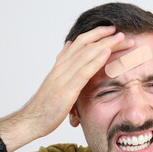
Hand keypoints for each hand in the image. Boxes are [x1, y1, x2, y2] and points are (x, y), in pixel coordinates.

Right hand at [14, 26, 133, 138]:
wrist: (30, 121)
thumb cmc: (44, 105)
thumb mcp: (55, 83)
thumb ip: (63, 66)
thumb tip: (69, 47)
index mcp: (60, 66)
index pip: (80, 43)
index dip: (96, 34)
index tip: (111, 30)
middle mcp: (61, 67)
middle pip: (85, 45)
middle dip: (104, 36)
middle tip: (122, 33)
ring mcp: (63, 77)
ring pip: (86, 54)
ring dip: (105, 44)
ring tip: (121, 38)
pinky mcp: (67, 90)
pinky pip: (83, 71)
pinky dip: (96, 60)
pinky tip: (108, 52)